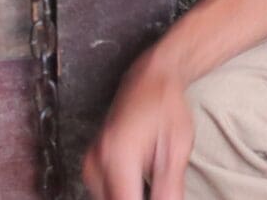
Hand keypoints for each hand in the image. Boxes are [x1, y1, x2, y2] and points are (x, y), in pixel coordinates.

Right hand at [80, 57, 195, 199]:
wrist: (149, 78)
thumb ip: (169, 187)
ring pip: (107, 198)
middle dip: (135, 198)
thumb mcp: (177, 148)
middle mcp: (96, 161)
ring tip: (147, 180)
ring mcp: (89, 162)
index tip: (158, 199)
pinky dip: (120, 191)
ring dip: (127, 195)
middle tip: (157, 190)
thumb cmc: (165, 106)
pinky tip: (137, 179)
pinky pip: (102, 190)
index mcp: (118, 156)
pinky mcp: (89, 164)